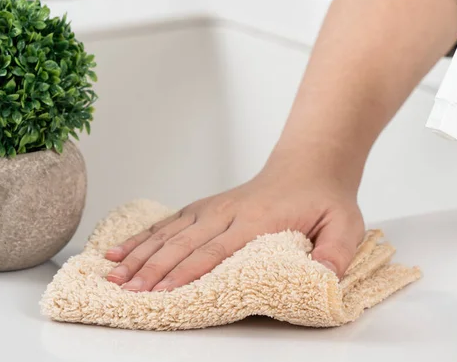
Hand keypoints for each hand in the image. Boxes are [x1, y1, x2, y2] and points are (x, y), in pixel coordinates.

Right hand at [105, 160, 364, 291]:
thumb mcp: (345, 223)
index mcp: (258, 220)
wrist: (311, 164)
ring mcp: (215, 208)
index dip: (186, 273)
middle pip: (184, 244)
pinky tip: (123, 248)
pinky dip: (145, 235)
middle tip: (125, 292)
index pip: (216, 250)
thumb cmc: (325, 197)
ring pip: (170, 232)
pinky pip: (171, 221)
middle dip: (152, 269)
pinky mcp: (208, 207)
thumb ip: (336, 251)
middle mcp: (229, 213)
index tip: (160, 292)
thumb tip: (323, 276)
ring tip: (111, 274)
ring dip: (141, 253)